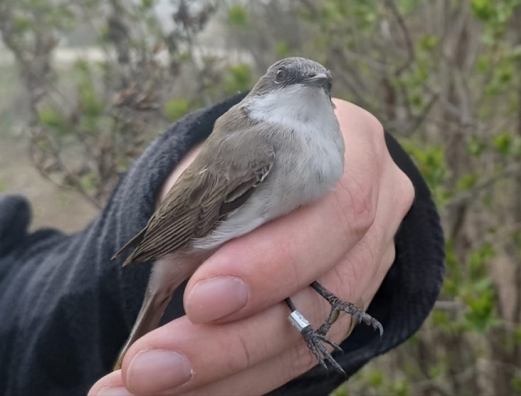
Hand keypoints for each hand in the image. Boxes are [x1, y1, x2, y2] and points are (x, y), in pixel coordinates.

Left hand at [89, 99, 414, 395]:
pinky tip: (184, 390)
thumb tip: (174, 273)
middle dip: (234, 338)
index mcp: (354, 149)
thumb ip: (211, 201)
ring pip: (309, 340)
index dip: (274, 262)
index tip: (200, 298)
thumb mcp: (225, 154)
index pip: (336, 210)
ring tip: (143, 387)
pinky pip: (295, 356)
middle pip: (325, 292)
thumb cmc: (248, 152)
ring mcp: (369, 266)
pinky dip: (234, 379)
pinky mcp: (345, 308)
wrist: (282, 167)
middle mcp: (377, 212)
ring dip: (223, 373)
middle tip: (150, 366)